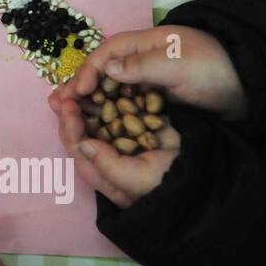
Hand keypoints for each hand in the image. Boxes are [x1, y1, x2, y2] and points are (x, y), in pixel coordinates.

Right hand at [48, 25, 247, 120]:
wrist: (248, 87)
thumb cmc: (213, 70)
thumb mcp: (178, 65)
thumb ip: (143, 65)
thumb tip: (108, 68)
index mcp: (142, 43)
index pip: (106, 54)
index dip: (88, 72)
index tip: (78, 93)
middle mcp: (139, 59)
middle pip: (100, 71)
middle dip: (78, 87)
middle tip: (57, 105)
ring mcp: (145, 79)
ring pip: (107, 89)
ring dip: (86, 101)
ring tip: (65, 115)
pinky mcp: (152, 97)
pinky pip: (121, 103)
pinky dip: (103, 111)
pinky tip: (92, 124)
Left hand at [52, 93, 179, 208]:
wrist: (204, 171)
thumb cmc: (169, 181)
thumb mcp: (138, 180)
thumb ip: (108, 165)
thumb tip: (83, 144)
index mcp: (104, 175)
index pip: (78, 150)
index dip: (69, 128)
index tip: (67, 106)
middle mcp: (109, 158)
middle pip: (83, 133)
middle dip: (70, 113)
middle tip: (60, 93)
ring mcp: (124, 141)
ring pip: (97, 120)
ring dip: (85, 103)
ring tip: (74, 85)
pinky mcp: (139, 127)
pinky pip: (118, 111)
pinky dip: (109, 97)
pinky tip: (101, 83)